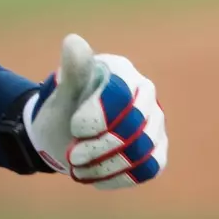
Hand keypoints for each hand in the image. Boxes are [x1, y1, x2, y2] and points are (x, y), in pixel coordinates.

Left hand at [25, 33, 166, 188]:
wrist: (64, 136)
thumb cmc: (63, 109)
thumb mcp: (61, 93)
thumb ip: (71, 71)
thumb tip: (73, 41)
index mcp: (122, 72)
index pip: (121, 96)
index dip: (97, 117)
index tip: (74, 129)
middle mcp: (146, 95)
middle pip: (134, 127)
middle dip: (99, 146)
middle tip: (72, 155)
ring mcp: (155, 123)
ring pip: (142, 151)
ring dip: (105, 165)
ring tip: (78, 167)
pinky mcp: (158, 150)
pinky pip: (147, 169)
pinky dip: (117, 177)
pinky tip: (94, 175)